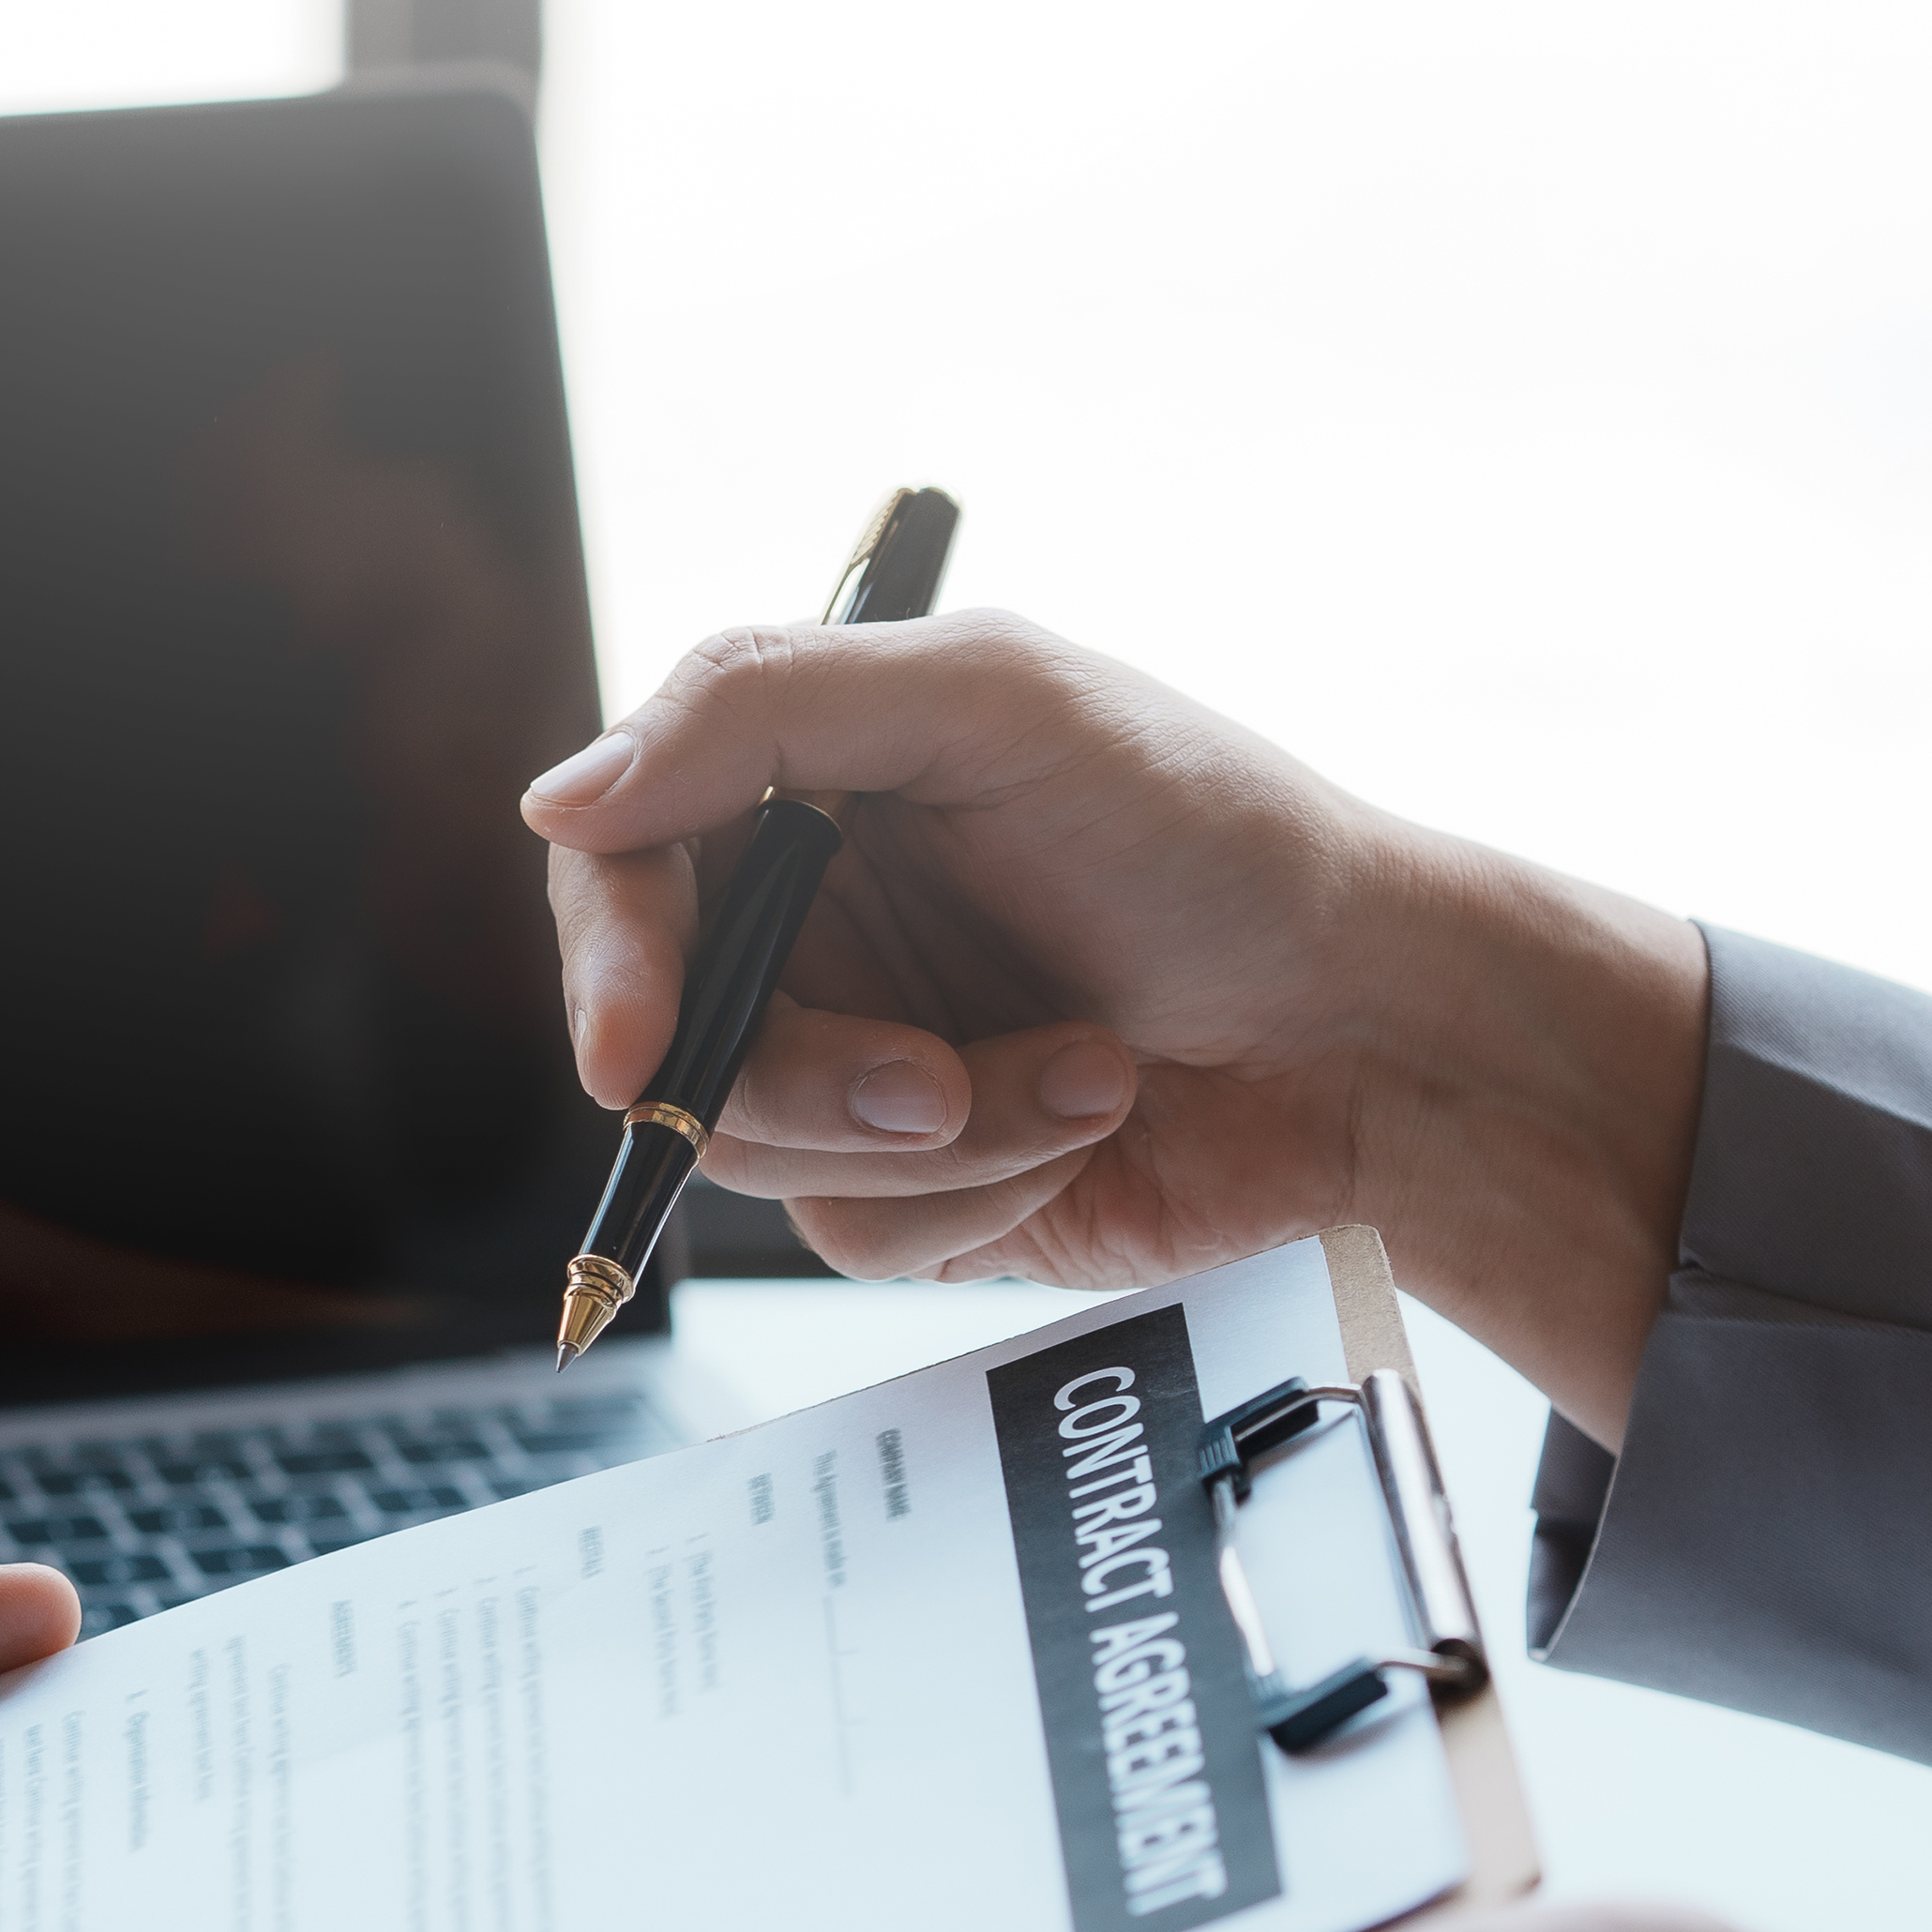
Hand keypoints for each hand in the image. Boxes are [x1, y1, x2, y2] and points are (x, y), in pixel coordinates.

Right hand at [518, 611, 1709, 1440]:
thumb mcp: (998, 702)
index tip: (636, 1053)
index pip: (617, 866)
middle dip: (794, 1079)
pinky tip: (1089, 1116)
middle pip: (659, 1037)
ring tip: (1082, 1068)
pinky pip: (854, 1230)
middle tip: (922, 1088)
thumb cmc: (1215, 834)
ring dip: (934, 1129)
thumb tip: (555, 799)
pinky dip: (981, 1187)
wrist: (1376, 1029)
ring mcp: (848, 1063)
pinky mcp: (912, 1188)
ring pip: (755, 1151)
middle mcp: (805, 925)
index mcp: (802, 788)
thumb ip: (762, 708)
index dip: (608, 964)